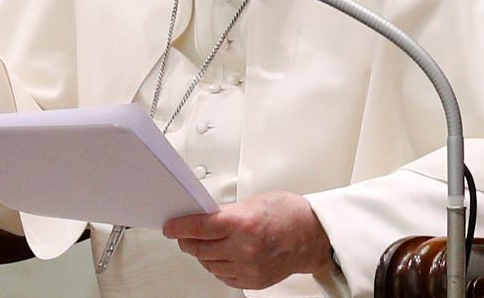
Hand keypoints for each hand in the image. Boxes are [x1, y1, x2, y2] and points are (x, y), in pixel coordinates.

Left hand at [163, 191, 333, 289]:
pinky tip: (220, 255)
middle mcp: (244, 248)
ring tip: (205, 243)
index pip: (199, 227)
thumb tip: (203, 218)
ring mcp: (248, 268)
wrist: (313, 236)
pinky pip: (223, 276)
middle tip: (183, 234)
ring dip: (202, 253)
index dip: (179, 227)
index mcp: (243, 223)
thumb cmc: (288, 214)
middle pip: (199, 248)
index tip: (170, 227)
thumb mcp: (253, 202)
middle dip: (187, 240)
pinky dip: (217, 265)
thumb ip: (226, 212)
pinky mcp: (253, 281)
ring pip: (209, 264)